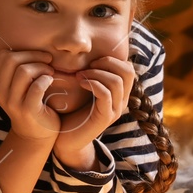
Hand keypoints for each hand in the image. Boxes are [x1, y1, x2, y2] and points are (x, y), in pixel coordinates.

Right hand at [0, 46, 60, 144]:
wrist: (35, 133)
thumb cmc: (29, 103)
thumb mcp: (14, 86)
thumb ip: (12, 68)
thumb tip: (11, 43)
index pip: (3, 55)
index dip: (24, 51)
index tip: (39, 57)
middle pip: (12, 60)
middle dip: (34, 56)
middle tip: (48, 61)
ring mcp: (11, 102)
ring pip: (24, 71)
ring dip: (42, 68)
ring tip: (51, 73)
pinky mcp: (26, 110)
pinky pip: (37, 86)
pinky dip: (46, 79)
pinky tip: (51, 81)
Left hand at [52, 53, 132, 169]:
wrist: (64, 138)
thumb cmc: (71, 111)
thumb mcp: (82, 89)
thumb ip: (90, 75)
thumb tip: (87, 53)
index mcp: (119, 93)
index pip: (128, 68)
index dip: (111, 59)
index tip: (91, 62)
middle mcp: (121, 101)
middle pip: (128, 72)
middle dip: (107, 62)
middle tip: (88, 66)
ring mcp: (115, 110)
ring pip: (116, 82)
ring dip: (96, 73)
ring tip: (80, 75)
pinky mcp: (105, 118)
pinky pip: (106, 95)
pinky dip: (93, 84)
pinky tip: (80, 82)